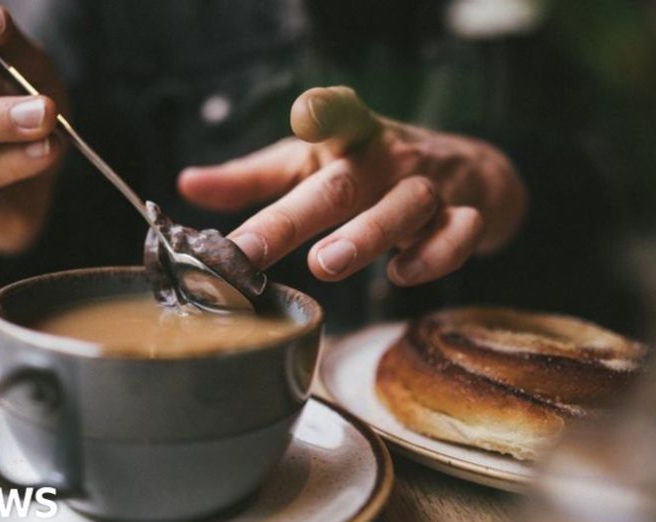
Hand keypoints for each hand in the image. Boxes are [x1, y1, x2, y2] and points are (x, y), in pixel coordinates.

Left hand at [179, 86, 526, 284]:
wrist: (468, 173)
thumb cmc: (367, 170)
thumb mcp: (310, 165)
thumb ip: (253, 179)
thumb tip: (187, 186)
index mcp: (350, 138)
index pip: (340, 113)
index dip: (324, 111)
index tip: (304, 116)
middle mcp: (388, 158)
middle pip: (345, 183)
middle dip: (299, 216)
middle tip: (256, 250)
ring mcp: (429, 187)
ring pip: (404, 207)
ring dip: (365, 236)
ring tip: (325, 265)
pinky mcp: (464, 217)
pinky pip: (457, 235)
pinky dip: (435, 255)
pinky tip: (401, 276)